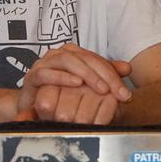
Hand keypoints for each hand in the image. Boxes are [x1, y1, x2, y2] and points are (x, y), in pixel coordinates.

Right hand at [16, 44, 130, 119]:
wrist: (35, 108)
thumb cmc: (61, 96)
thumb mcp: (87, 88)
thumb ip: (105, 76)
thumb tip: (127, 68)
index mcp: (73, 54)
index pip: (96, 59)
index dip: (113, 74)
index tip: (125, 94)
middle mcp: (58, 54)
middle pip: (83, 57)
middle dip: (103, 74)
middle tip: (116, 91)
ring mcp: (44, 63)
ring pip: (66, 60)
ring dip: (85, 73)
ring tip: (100, 87)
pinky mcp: (32, 76)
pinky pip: (46, 72)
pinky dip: (62, 76)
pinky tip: (76, 83)